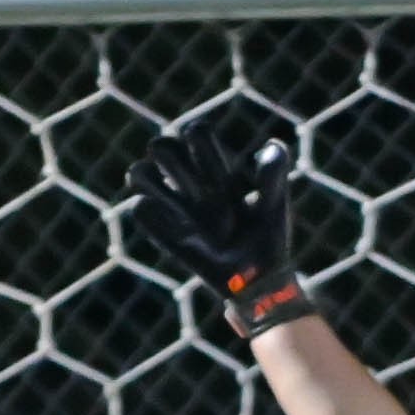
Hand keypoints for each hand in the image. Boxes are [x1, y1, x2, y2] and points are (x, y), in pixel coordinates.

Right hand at [125, 120, 320, 339]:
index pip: (196, 134)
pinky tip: (180, 230)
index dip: (200, 143)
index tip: (220, 173)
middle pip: (162, 147)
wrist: (260, 280)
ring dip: (151, 181)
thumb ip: (274, 173)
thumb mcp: (275, 202)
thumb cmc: (269, 237)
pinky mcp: (166, 234)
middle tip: (200, 192)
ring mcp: (176, 208)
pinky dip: (151, 213)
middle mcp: (192, 184)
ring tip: (180, 206)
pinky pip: (140, 210)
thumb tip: (270, 145)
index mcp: (217, 169)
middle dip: (175, 162)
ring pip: (139, 172)